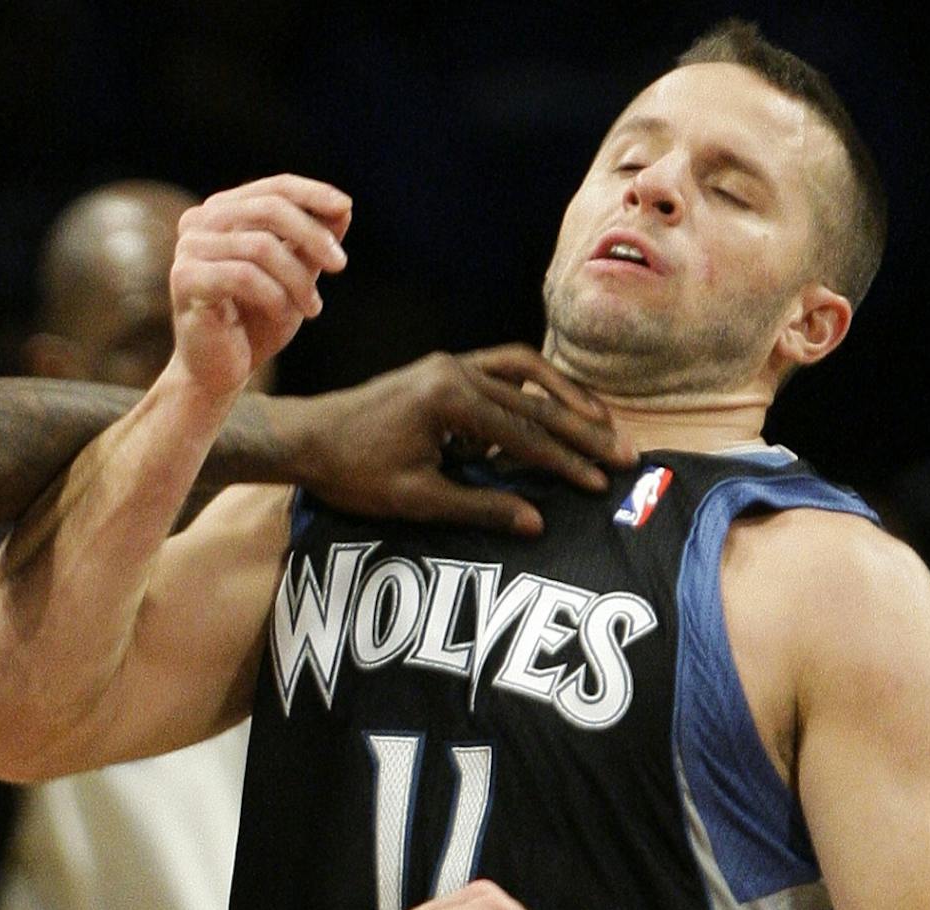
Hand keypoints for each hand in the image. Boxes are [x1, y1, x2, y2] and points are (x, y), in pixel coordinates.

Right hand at [170, 175, 351, 402]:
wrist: (220, 372)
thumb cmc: (256, 322)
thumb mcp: (295, 276)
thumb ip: (313, 242)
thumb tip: (343, 207)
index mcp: (222, 212)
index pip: (274, 187)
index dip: (312, 194)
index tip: (345, 209)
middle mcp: (198, 223)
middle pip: (268, 209)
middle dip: (312, 236)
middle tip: (340, 265)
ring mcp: (188, 250)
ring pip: (259, 246)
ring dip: (297, 279)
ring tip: (312, 308)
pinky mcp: (185, 280)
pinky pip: (243, 276)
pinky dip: (273, 296)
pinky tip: (282, 315)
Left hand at [290, 346, 637, 533]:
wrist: (304, 439)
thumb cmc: (350, 472)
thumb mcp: (415, 499)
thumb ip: (478, 508)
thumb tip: (536, 524)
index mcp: (450, 400)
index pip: (525, 433)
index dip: (567, 461)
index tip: (602, 481)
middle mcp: (456, 370)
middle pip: (536, 400)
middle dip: (583, 429)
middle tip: (624, 453)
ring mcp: (450, 365)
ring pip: (527, 374)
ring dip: (567, 399)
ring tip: (603, 424)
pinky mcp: (444, 370)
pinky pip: (503, 370)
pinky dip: (535, 387)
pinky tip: (556, 407)